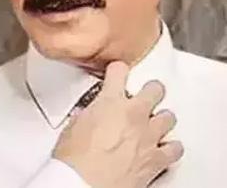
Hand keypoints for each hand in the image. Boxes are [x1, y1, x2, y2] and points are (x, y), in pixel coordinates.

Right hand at [52, 61, 182, 187]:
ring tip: (153, 123)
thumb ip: (86, 116)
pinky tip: (163, 147)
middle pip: (155, 89)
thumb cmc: (75, 160)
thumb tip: (87, 117)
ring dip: (161, 119)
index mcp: (110, 102)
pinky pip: (175, 148)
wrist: (84, 185)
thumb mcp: (72, 128)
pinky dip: (171, 147)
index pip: (120, 71)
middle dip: (150, 91)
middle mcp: (134, 115)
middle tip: (144, 95)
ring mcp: (148, 136)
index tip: (117, 73)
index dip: (118, 71)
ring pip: (170, 117)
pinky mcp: (157, 159)